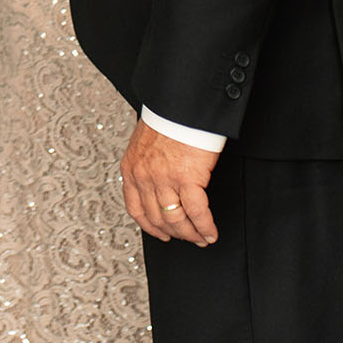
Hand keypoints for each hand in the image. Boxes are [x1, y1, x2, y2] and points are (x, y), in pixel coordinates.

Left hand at [120, 117, 218, 245]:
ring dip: (191, 234)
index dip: (150, 226)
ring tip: (202, 239)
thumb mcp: (145, 142)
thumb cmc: (167, 117)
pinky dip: (205, 227)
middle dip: (175, 233)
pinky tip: (211, 233)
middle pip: (157, 218)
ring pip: (176, 219)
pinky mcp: (187, 179)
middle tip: (188, 238)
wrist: (180, 104)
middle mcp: (143, 177)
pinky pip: (197, 213)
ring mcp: (164, 179)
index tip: (161, 234)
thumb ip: (146, 164)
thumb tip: (155, 183)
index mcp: (131, 168)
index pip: (135, 208)